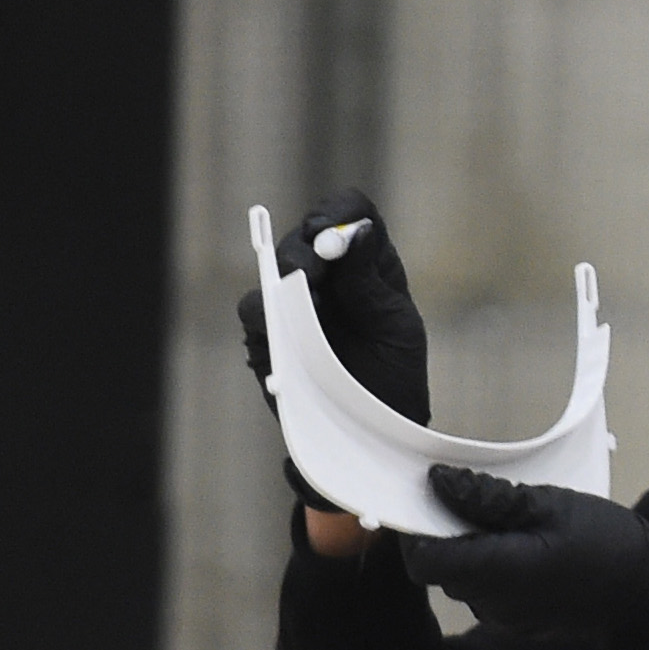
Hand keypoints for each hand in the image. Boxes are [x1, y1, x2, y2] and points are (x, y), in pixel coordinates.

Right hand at [236, 190, 430, 522]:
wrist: (368, 436)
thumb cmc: (392, 378)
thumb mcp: (394, 329)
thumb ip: (370, 283)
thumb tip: (355, 233)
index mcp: (369, 264)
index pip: (351, 214)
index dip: (338, 213)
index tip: (331, 235)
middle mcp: (330, 276)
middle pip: (305, 236)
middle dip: (306, 250)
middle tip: (312, 275)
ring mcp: (295, 302)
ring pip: (273, 268)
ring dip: (286, 280)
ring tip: (306, 305)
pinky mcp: (269, 332)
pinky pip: (254, 311)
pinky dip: (266, 315)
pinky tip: (286, 331)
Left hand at [391, 467, 648, 641]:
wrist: (648, 599)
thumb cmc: (607, 544)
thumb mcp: (550, 504)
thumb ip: (487, 497)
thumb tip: (438, 482)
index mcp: (500, 572)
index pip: (423, 559)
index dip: (417, 527)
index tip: (433, 495)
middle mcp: (492, 603)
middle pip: (440, 567)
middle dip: (447, 531)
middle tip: (480, 499)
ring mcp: (502, 618)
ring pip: (461, 578)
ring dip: (471, 548)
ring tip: (511, 523)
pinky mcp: (514, 622)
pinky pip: (484, 591)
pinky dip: (491, 566)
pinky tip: (525, 548)